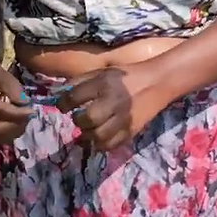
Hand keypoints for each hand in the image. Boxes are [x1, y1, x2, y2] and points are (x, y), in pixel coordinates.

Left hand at [57, 62, 172, 151]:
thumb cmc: (126, 76)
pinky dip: (101, 144)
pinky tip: (99, 137)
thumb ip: (80, 81)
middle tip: (79, 118)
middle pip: (89, 118)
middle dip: (78, 120)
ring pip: (98, 136)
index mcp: (104, 83)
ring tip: (88, 129)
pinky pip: (111, 145)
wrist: (157, 83)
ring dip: (88, 135)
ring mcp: (124, 118)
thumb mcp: (103, 71)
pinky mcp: (131, 131)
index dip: (63, 104)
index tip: (63, 107)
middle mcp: (113, 101)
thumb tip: (59, 95)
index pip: (75, 96)